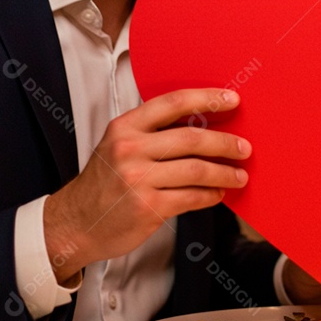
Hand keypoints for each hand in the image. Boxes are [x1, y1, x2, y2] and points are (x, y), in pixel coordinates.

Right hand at [44, 88, 248, 281]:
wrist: (75, 223)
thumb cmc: (103, 183)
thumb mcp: (118, 146)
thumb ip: (152, 133)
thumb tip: (203, 124)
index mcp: (125, 127)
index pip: (173, 103)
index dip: (207, 98)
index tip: (232, 100)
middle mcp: (130, 150)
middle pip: (191, 138)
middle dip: (225, 142)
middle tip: (244, 147)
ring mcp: (138, 179)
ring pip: (196, 170)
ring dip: (224, 172)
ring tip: (238, 175)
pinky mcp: (147, 207)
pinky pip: (191, 197)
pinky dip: (210, 195)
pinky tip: (217, 193)